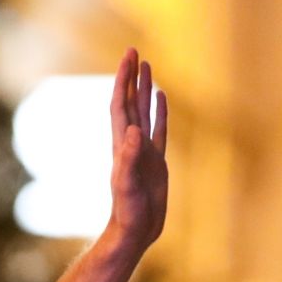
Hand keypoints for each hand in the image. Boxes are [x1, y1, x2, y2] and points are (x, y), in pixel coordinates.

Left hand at [103, 47, 167, 254]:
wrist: (135, 231)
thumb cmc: (128, 211)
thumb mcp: (128, 185)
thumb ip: (129, 159)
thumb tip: (132, 131)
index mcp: (121, 144)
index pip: (121, 104)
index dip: (123, 80)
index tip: (128, 57)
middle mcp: (129, 143)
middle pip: (129, 102)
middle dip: (131, 76)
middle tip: (134, 50)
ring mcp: (143, 151)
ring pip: (144, 112)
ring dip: (144, 89)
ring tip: (147, 67)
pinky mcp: (155, 161)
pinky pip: (158, 130)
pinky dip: (159, 112)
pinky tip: (161, 98)